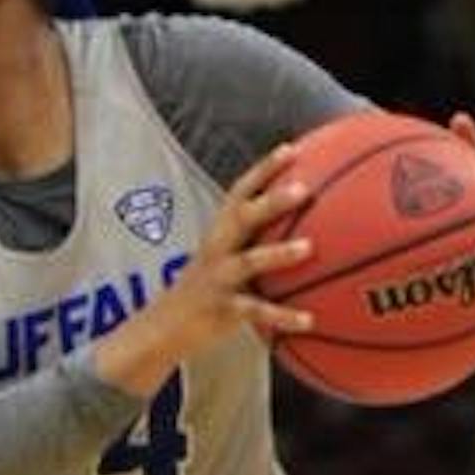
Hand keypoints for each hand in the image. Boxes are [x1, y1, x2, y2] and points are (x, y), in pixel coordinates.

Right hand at [95, 142, 315, 396]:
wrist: (164, 326)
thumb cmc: (209, 286)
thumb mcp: (225, 255)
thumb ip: (257, 238)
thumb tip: (307, 225)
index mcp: (221, 230)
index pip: (242, 190)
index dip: (264, 169)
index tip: (291, 149)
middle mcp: (218, 248)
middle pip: (243, 217)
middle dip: (272, 201)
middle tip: (303, 189)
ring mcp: (219, 278)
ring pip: (249, 261)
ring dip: (279, 253)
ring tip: (309, 248)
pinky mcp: (223, 309)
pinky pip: (256, 311)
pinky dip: (283, 316)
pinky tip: (310, 319)